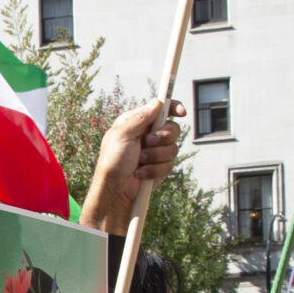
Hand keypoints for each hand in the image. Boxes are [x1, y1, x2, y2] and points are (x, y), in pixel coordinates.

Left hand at [80, 100, 184, 232]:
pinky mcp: (160, 166)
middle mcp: (148, 135)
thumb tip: (157, 103)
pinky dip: (154, 169)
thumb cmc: (113, 161)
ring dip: (155, 156)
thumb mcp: (122, 134)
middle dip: (163, 136)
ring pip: (173, 147)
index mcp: (138, 123)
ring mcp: (156, 151)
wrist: (115, 189)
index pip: (160, 109)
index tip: (181, 112)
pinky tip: (141, 173)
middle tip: (148, 142)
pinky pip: (169, 164)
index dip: (173, 107)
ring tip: (140, 161)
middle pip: (173, 128)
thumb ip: (140, 117)